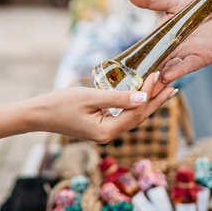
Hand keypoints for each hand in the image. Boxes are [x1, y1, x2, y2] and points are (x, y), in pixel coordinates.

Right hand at [35, 73, 175, 143]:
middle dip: (156, 100)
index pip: (136, 111)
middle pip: (140, 117)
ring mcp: (105, 132)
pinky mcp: (100, 127)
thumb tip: (144, 97)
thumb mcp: (89, 97)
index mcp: (106, 131)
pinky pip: (124, 116)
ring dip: (149, 102)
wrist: (38, 115)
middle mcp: (108, 135)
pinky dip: (135, 105)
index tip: (157, 74)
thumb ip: (117, 98)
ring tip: (163, 90)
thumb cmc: (59, 104)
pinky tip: (142, 96)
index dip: (150, 93)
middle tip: (173, 85)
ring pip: (133, 117)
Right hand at [125, 0, 211, 82]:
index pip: (144, 52)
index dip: (133, 62)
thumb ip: (150, 0)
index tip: (120, 72)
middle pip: (154, 66)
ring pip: (168, 70)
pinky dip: (177, 72)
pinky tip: (167, 76)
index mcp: (161, 37)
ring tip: (146, 85)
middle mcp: (171, 49)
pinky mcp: (200, 58)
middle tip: (129, 87)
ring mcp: (184, 55)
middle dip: (144, 78)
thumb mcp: (173, 0)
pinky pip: (187, 66)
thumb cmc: (200, 2)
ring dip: (158, 79)